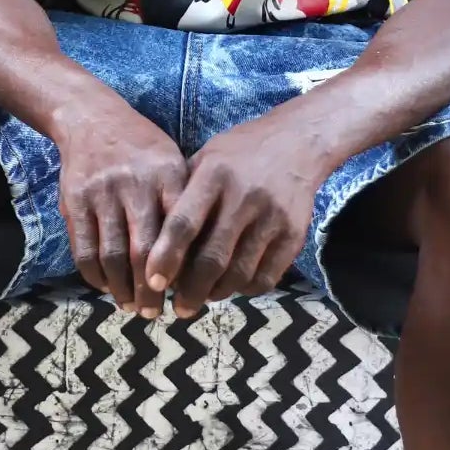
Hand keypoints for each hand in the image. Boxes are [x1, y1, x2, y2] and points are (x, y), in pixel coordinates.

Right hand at [51, 102, 190, 315]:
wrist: (91, 118)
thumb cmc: (142, 148)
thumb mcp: (173, 162)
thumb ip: (186, 204)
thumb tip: (202, 260)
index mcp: (168, 174)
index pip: (180, 231)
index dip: (182, 270)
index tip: (188, 295)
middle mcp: (135, 183)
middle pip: (144, 251)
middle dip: (151, 291)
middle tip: (156, 313)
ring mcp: (101, 192)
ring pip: (113, 256)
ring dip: (122, 290)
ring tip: (132, 307)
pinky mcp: (74, 201)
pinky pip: (84, 250)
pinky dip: (96, 277)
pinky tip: (106, 287)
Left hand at [144, 116, 324, 317]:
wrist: (297, 142)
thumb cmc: (238, 154)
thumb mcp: (205, 159)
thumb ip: (182, 195)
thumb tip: (153, 245)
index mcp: (214, 175)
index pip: (183, 223)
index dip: (165, 257)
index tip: (153, 282)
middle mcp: (244, 196)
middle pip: (212, 258)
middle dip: (191, 291)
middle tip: (178, 308)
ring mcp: (272, 217)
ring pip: (239, 273)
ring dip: (217, 293)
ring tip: (203, 296)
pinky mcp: (294, 235)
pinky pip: (266, 277)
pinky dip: (245, 289)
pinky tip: (233, 286)